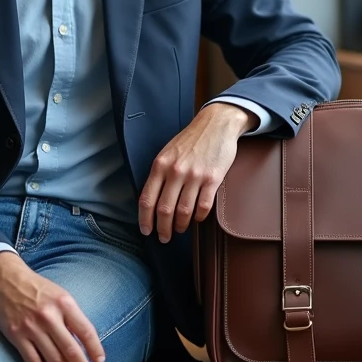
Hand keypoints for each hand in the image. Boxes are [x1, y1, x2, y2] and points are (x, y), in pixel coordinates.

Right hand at [0, 252, 104, 361]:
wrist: (6, 280)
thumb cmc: (38, 289)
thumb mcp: (60, 295)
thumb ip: (71, 316)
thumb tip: (84, 342)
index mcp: (64, 303)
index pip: (85, 330)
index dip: (95, 348)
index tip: (99, 361)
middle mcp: (48, 316)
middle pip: (70, 349)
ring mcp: (31, 327)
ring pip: (53, 358)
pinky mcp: (16, 336)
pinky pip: (33, 361)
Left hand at [138, 102, 255, 242]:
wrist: (216, 124)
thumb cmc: (191, 140)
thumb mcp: (167, 152)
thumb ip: (159, 174)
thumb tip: (152, 201)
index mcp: (160, 165)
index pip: (147, 199)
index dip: (145, 219)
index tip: (146, 231)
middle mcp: (175, 171)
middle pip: (164, 209)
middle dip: (163, 228)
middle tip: (165, 237)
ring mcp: (194, 175)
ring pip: (183, 211)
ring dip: (180, 225)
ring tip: (180, 229)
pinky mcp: (213, 178)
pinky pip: (203, 206)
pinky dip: (198, 217)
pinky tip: (196, 218)